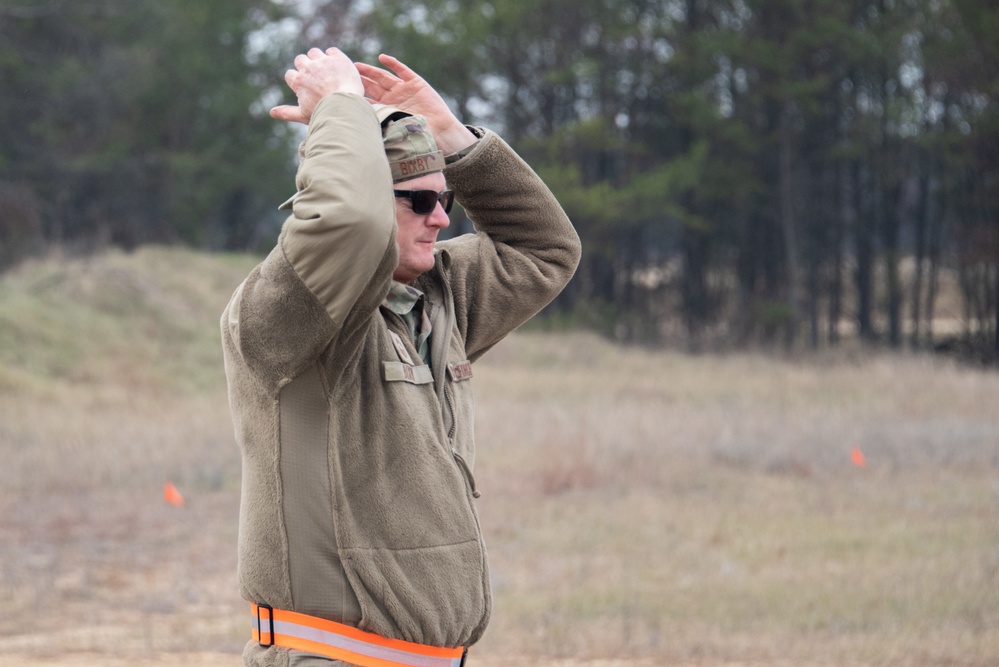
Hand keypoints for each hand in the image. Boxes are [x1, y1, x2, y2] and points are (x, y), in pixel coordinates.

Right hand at [270, 48, 363, 124]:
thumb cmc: (324, 113)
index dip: (298, 80)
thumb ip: (287, 112)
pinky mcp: (338, 58)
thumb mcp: (303, 115)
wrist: (346, 105)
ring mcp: (323, 61)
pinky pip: (332, 51)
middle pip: (300, 60)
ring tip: (327, 72)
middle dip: (306, 67)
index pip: (290, 74)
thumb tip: (271, 113)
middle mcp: (308, 68)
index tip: (307, 88)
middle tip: (317, 79)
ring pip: (314, 53)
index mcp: (298, 81)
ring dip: (318, 59)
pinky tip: (338, 67)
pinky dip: (333, 57)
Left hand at [355, 54, 476, 154]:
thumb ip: (381, 125)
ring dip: (371, 71)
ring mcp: (404, 89)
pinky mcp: (415, 83)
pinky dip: (393, 63)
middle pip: (373, 86)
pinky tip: (382, 58)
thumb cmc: (419, 134)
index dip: (358, 94)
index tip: (344, 91)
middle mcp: (394, 98)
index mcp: (388, 110)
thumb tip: (359, 129)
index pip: (370, 100)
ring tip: (357, 66)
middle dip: (360, 80)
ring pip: (384, 77)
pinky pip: (402, 70)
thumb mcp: (396, 130)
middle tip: (347, 73)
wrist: (439, 131)